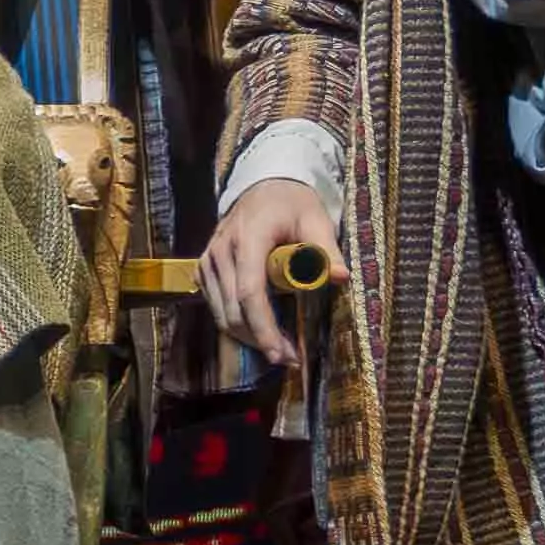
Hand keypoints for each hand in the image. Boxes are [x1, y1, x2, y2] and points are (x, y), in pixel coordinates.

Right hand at [206, 174, 343, 373]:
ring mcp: (208, 260)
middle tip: (291, 358)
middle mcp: (221, 250)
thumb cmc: (292, 204)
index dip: (264, 328)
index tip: (282, 353)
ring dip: (248, 337)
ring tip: (280, 350)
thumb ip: (326, 249)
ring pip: (222, 313)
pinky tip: (260, 331)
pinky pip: (216, 306)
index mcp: (248, 238)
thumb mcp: (315, 219)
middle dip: (261, 340)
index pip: (249, 292)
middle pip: (233, 310)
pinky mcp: (204, 268)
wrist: (263, 186)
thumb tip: (339, 277)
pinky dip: (237, 324)